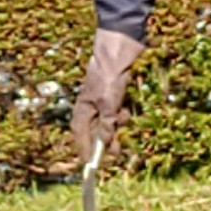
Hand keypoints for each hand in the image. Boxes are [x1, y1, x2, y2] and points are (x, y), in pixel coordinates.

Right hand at [67, 26, 144, 166]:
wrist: (121, 46)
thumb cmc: (109, 73)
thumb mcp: (108, 103)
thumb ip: (106, 124)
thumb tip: (104, 143)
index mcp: (83, 106)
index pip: (79, 133)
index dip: (84, 148)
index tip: (90, 163)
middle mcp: (93, 103)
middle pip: (96, 129)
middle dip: (106, 140)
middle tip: (117, 153)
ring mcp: (107, 97)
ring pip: (111, 120)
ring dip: (118, 126)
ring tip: (125, 121)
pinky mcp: (119, 91)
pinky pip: (120, 110)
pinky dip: (125, 115)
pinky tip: (130, 112)